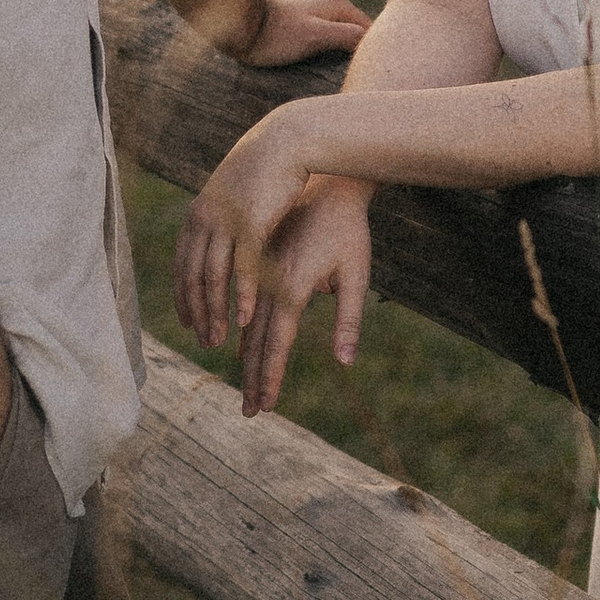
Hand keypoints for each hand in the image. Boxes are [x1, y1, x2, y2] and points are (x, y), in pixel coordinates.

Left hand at [174, 111, 312, 352]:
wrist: (289, 140)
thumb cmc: (268, 168)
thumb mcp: (238, 195)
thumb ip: (226, 217)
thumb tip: (222, 234)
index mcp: (199, 214)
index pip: (181, 264)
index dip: (183, 296)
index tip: (188, 322)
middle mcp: (204, 219)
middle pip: (192, 276)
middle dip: (197, 313)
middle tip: (204, 342)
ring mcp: (225, 221)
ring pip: (212, 277)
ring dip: (215, 311)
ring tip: (219, 338)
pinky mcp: (250, 223)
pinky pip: (241, 267)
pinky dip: (242, 295)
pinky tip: (244, 319)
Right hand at [237, 183, 370, 416]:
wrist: (327, 185)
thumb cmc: (349, 231)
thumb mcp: (356, 273)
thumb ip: (349, 318)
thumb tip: (345, 362)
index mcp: (293, 284)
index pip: (278, 341)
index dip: (272, 375)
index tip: (268, 404)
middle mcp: (271, 282)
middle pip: (258, 341)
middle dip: (255, 379)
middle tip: (251, 413)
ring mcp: (264, 274)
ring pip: (250, 327)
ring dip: (248, 362)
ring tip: (247, 394)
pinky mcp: (262, 268)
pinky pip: (250, 308)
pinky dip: (247, 335)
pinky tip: (243, 353)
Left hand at [244, 0, 368, 67]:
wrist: (239, 25)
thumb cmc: (277, 34)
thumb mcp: (316, 36)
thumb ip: (347, 35)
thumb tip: (372, 40)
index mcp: (338, 3)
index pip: (370, 28)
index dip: (373, 50)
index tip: (372, 72)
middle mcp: (329, 1)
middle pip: (356, 30)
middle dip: (359, 50)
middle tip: (360, 76)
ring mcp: (313, 9)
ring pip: (340, 32)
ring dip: (342, 50)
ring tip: (342, 73)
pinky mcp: (299, 18)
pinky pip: (324, 34)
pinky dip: (327, 47)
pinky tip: (323, 63)